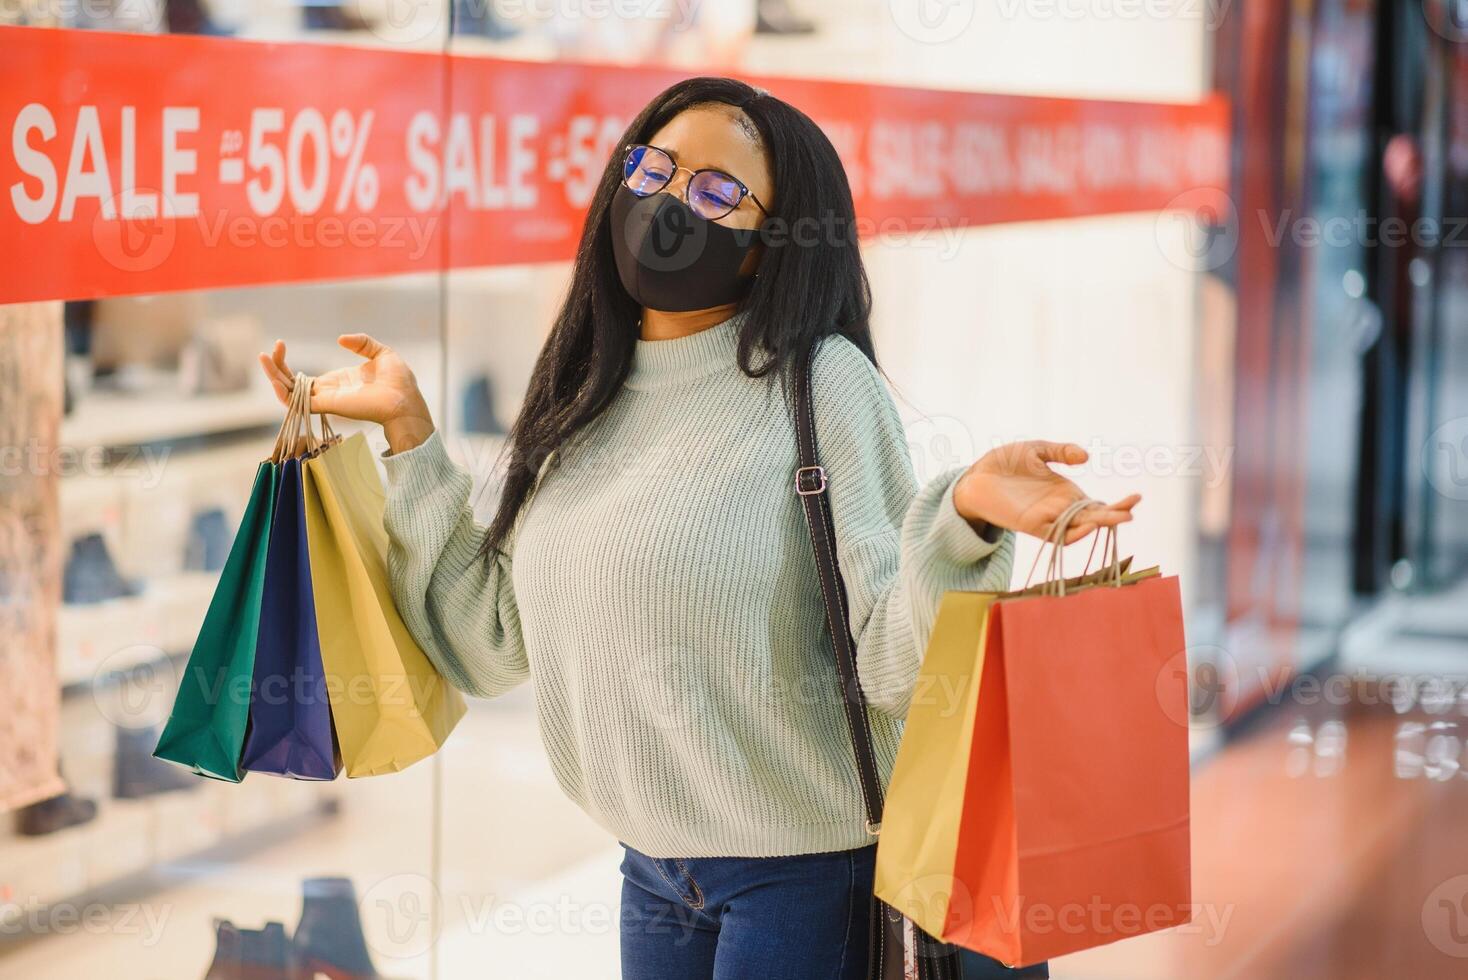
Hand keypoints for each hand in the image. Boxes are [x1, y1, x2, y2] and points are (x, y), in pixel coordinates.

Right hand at [257, 334, 434, 453]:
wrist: (406, 398)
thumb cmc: (399, 381)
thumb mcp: (380, 353)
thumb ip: (361, 343)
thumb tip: (340, 338)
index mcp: (336, 382)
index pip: (301, 378)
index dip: (286, 362)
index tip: (281, 343)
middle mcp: (326, 392)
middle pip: (290, 384)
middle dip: (275, 368)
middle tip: (268, 351)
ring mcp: (325, 400)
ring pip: (288, 393)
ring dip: (273, 377)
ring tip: (263, 358)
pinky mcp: (327, 405)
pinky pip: (297, 403)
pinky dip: (283, 391)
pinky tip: (275, 378)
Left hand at [953, 441, 1139, 543]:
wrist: (974, 476)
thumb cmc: (1004, 464)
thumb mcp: (1036, 450)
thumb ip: (1060, 451)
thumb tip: (1086, 457)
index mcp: (1064, 493)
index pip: (1096, 504)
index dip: (1117, 504)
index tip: (1136, 498)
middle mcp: (1059, 509)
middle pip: (1093, 518)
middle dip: (1114, 516)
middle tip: (1133, 511)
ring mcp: (1046, 518)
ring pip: (1078, 529)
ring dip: (1097, 525)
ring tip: (1118, 518)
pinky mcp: (1030, 525)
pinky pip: (1055, 535)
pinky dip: (1072, 532)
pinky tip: (1087, 524)